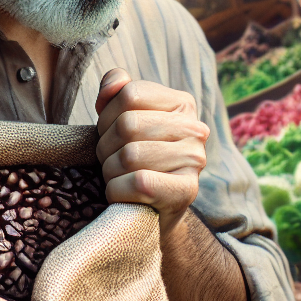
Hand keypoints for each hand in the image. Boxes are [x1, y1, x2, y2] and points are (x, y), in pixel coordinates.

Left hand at [94, 68, 207, 231]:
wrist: (152, 213)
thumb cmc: (134, 162)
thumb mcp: (125, 120)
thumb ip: (118, 90)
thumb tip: (112, 86)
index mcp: (182, 104)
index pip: (130, 93)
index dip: (107, 116)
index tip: (110, 134)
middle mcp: (195, 129)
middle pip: (128, 124)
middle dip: (105, 146)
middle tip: (109, 161)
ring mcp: (195, 160)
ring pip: (129, 156)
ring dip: (109, 171)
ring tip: (117, 178)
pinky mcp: (187, 191)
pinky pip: (139, 183)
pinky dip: (117, 191)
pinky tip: (121, 195)